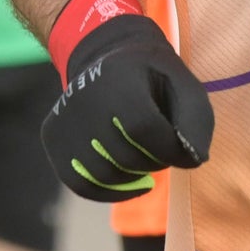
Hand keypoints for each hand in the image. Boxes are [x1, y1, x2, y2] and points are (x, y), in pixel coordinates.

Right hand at [41, 12, 213, 200]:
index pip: (144, 129)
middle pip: (126, 156)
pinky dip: (110, 191)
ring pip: (105, 175)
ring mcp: (63, 119)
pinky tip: (128, 181)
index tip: (181, 149)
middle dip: (154, 161)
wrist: (106, 59)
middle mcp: (83, 97)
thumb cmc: (153, 80)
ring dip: (134, 176)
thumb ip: (197, 121)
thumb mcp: (185, 86)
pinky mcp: (53, 138)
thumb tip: (193, 159)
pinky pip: (81, 184)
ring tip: (141, 155)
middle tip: (159, 147)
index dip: (171, 149)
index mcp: (118, 77)